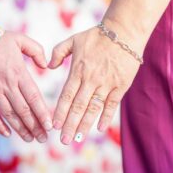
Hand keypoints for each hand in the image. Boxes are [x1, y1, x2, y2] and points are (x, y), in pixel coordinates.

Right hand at [0, 31, 52, 142]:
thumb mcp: (20, 40)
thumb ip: (36, 51)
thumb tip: (45, 65)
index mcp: (18, 73)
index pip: (34, 97)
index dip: (42, 113)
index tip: (50, 125)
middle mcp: (6, 85)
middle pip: (23, 110)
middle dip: (34, 126)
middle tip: (43, 138)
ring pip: (8, 115)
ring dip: (20, 129)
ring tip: (30, 139)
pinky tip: (7, 133)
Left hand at [49, 26, 140, 144]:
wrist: (123, 32)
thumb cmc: (97, 36)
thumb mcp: (73, 39)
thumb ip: (58, 51)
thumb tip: (49, 66)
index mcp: (78, 70)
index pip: (66, 95)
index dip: (60, 111)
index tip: (54, 126)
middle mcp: (90, 80)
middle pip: (78, 106)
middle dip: (70, 124)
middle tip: (64, 141)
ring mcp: (106, 84)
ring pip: (94, 108)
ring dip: (85, 124)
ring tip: (78, 138)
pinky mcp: (120, 85)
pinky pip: (112, 104)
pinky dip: (106, 116)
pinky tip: (100, 129)